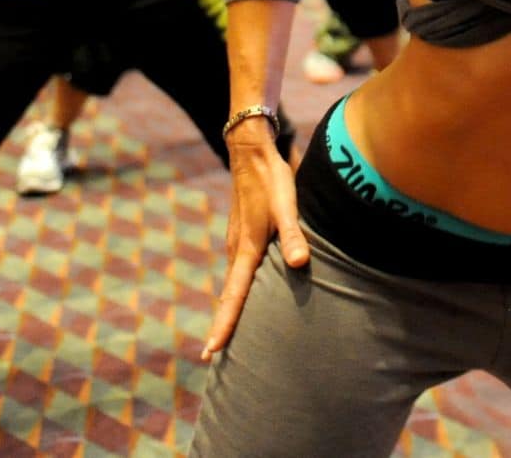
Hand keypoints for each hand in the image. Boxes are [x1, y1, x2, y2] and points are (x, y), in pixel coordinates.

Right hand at [201, 126, 309, 360]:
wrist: (252, 153)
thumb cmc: (271, 181)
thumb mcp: (287, 206)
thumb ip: (294, 236)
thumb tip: (300, 265)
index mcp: (246, 250)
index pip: (233, 297)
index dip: (224, 326)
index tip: (211, 352)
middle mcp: (236, 251)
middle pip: (228, 297)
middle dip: (222, 326)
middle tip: (212, 356)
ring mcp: (236, 244)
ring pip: (232, 285)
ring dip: (229, 309)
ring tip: (226, 335)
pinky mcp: (242, 237)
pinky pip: (237, 272)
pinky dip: (236, 291)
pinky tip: (242, 296)